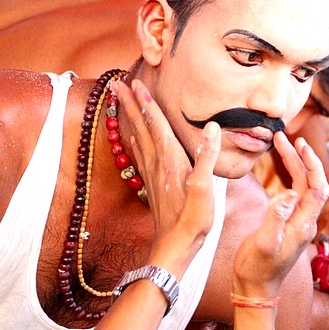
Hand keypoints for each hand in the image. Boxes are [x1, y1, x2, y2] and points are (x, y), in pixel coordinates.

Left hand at [114, 79, 219, 275]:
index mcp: (170, 159)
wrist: (176, 246)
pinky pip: (139, 154)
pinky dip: (133, 140)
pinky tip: (131, 138)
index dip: (147, 103)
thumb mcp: (205, 188)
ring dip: (129, 119)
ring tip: (119, 103)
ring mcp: (153, 174)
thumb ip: (207, 156)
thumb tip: (212, 127)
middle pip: (141, 127)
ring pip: (137, 138)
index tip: (135, 83)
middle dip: (129, 105)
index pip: (156, 124)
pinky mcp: (153, 183)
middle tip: (116, 85)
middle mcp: (157, 163)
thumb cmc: (193, 219)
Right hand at [232, 132, 328, 298]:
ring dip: (294, 164)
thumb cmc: (258, 269)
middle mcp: (304, 221)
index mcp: (303, 224)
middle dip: (301, 158)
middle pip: (310, 182)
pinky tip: (279, 167)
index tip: (300, 146)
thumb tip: (290, 193)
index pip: (317, 188)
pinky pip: (293, 194)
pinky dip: (288, 176)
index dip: (313, 165)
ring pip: (301, 186)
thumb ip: (277, 218)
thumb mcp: (265, 243)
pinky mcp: (287, 223)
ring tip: (281, 144)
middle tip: (286, 137)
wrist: (255, 290)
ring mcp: (297, 222)